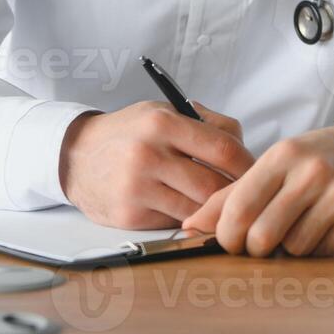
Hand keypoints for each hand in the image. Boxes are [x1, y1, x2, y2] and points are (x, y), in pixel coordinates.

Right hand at [59, 100, 253, 228]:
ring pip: (197, 207)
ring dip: (214, 209)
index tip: (258, 171)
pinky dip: (189, 218)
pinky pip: (175, 221)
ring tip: (225, 205)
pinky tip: (193, 211)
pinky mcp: (129, 215)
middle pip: (213, 184)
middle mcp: (148, 154)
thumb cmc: (128, 132)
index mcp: (162, 123)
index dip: (247, 164)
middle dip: (235, 192)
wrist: (75, 156)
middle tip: (247, 195)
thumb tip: (245, 146)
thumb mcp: (162, 112)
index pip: (222, 148)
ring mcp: (137, 187)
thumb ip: (207, 122)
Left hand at [182, 114, 333, 256]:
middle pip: (262, 238)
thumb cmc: (318, 157)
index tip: (231, 239)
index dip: (226, 236)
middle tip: (266, 237)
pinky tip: (328, 224)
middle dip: (257, 247)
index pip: (238, 210)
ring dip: (292, 245)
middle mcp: (313, 171)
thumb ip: (231, 194)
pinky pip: (322, 253)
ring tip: (304, 221)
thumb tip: (188, 227)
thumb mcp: (276, 162)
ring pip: (293, 249)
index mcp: (284, 154)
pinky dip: (319, 247)